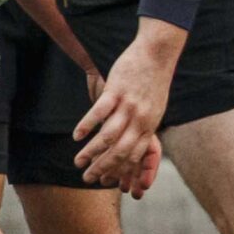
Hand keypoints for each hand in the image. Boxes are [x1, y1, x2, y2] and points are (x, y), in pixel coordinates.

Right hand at [74, 27, 178, 189]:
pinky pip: (99, 112)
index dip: (119, 170)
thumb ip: (143, 125)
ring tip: (78, 161)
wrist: (157, 53)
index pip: (134, 156)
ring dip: (92, 152)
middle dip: (103, 168)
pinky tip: (77, 135)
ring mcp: (129, 105)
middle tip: (87, 178)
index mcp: (150, 125)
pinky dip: (87, 126)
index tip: (105, 180)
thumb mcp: (155, 108)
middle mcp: (141, 119)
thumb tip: (132, 142)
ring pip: (109, 136)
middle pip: (121, 152)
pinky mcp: (117, 90)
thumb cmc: (153, 81)